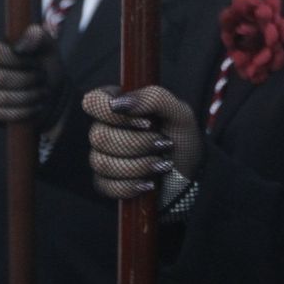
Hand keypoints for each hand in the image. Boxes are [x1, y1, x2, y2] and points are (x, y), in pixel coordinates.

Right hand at [0, 24, 65, 130]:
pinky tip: (33, 107)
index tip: (36, 63)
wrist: (51, 92)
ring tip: (41, 92)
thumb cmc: (46, 64)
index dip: (18, 60)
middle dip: (28, 80)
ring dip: (28, 97)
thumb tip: (22, 43)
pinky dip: (21, 112)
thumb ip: (37, 36)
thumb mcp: (48, 47)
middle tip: (43, 78)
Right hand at [83, 85, 202, 204]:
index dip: (114, 114)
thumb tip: (118, 103)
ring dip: (138, 166)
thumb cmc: (183, 140)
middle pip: (99, 136)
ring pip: (101, 162)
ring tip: (162, 165)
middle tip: (164, 145)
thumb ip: (154, 98)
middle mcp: (106, 128)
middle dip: (138, 144)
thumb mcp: (180, 114)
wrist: (188, 176)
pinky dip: (131, 185)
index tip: (145, 123)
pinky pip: (104, 185)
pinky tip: (149, 183)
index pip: (94, 101)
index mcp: (122, 105)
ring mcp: (103, 155)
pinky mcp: (104, 181)